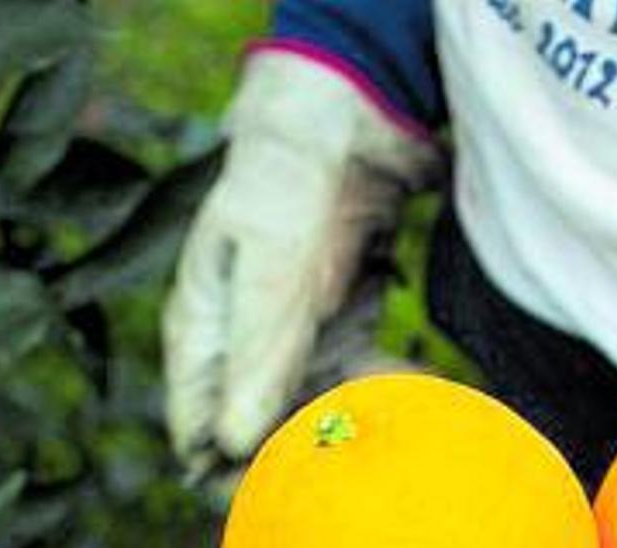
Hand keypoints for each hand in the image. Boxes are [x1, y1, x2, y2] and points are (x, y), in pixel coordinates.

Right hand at [162, 52, 437, 465]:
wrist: (347, 120)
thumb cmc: (286, 182)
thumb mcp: (270, 268)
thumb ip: (257, 352)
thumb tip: (233, 442)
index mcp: (204, 330)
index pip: (199, 424)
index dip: (227, 468)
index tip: (273, 490)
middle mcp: (245, 341)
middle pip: (263, 425)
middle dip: (305, 450)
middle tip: (348, 468)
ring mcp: (295, 332)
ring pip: (319, 405)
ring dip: (354, 422)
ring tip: (391, 433)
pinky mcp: (344, 319)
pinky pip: (362, 373)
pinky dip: (386, 388)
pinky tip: (418, 395)